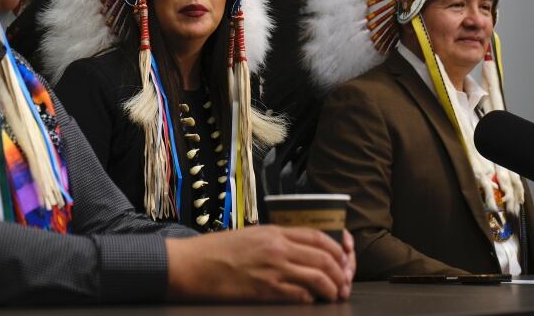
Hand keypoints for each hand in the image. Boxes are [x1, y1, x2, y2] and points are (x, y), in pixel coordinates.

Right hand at [166, 225, 354, 302]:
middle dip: (341, 272)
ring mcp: (272, 269)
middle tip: (344, 283)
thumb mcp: (248, 236)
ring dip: (332, 289)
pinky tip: (310, 302)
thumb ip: (274, 241)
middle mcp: (277, 248)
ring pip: (319, 278)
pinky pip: (300, 295)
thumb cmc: (214, 251)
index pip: (317, 237)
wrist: (191, 265)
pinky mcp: (266, 291)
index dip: (337, 249)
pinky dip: (311, 299)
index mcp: (273, 232)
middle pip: (324, 258)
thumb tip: (298, 252)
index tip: (344, 259)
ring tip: (333, 295)